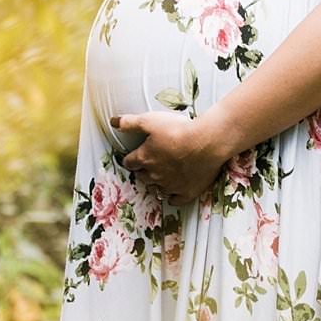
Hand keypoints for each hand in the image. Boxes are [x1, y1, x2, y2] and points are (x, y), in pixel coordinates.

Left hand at [111, 109, 232, 205]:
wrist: (207, 142)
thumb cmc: (179, 129)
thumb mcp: (150, 120)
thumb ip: (130, 122)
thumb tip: (113, 122)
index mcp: (144, 158)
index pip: (129, 163)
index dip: (130, 159)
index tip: (133, 156)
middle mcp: (155, 175)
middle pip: (142, 177)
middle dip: (142, 171)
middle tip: (148, 164)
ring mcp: (171, 186)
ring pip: (157, 189)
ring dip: (157, 183)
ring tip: (161, 176)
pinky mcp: (187, 192)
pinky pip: (175, 200)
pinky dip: (173, 197)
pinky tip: (174, 192)